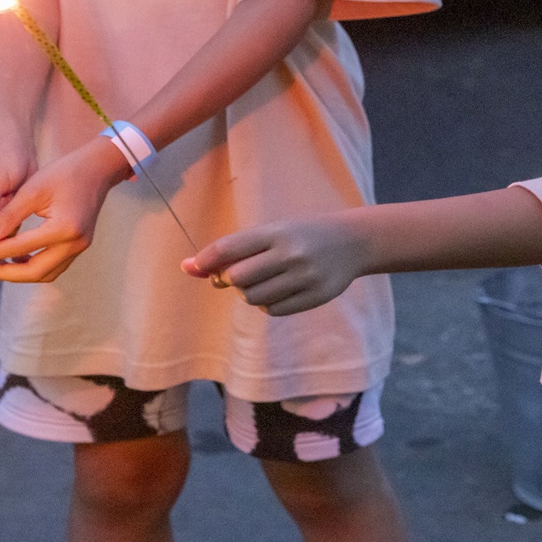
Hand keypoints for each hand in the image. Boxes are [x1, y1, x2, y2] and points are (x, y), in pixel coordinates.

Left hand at [0, 137, 126, 281]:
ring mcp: (79, 248)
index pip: (19, 248)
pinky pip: (52, 266)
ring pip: (44, 274)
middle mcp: (74, 244)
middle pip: (33, 272)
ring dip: (17, 274)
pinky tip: (14, 258)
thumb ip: (8, 216)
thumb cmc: (64, 173)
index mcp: (63, 228)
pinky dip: (32, 267)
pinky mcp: (78, 246)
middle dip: (2, 272)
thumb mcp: (32, 189)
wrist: (97, 168)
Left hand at [182, 215, 369, 315]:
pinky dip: (266, 303)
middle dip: (228, 279)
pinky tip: (278, 290)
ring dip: (248, 292)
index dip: (205, 261)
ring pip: (253, 297)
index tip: (193, 267)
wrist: (352, 242)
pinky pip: (273, 310)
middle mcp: (290, 254)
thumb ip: (235, 249)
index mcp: (276, 232)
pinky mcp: (315, 297)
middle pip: (237, 278)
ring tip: (262, 280)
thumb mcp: (272, 232)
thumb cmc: (302, 234)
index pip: (229, 249)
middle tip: (235, 275)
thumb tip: (189, 267)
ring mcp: (304, 277)